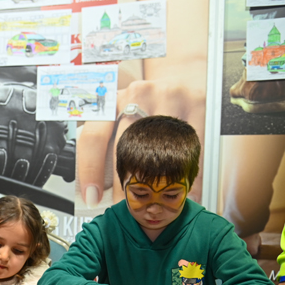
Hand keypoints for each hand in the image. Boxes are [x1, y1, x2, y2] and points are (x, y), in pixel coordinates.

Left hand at [77, 81, 204, 208]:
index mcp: (111, 101)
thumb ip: (103, 140)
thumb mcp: (116, 113)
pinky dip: (189, 176)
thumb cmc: (142, 103)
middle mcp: (136, 96)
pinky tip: (186, 191)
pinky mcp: (195, 104)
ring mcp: (167, 98)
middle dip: (126, 185)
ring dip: (158, 184)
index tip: (92, 197)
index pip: (93, 138)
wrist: (175, 78)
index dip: (90, 171)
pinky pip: (191, 149)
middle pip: (127, 150)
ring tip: (156, 202)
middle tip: (128, 206)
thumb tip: (92, 185)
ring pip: (161, 152)